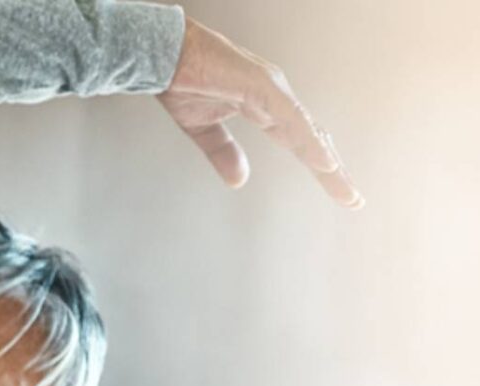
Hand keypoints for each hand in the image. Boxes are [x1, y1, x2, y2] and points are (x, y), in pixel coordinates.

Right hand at [157, 17, 361, 207]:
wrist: (163, 56)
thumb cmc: (181, 81)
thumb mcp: (204, 129)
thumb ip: (224, 152)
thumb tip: (240, 181)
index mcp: (264, 106)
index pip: (299, 141)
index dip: (317, 165)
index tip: (335, 190)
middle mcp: (276, 97)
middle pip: (312, 138)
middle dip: (332, 171)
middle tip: (353, 199)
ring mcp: (271, 89)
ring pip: (306, 131)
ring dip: (326, 160)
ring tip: (344, 187)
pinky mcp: (262, 85)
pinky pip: (291, 118)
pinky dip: (308, 140)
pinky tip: (324, 162)